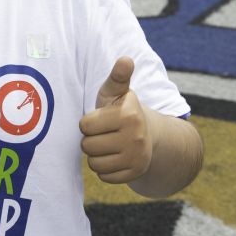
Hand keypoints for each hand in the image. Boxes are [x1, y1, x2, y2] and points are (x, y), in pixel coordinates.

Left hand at [80, 57, 152, 183]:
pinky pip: (104, 176)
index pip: (85, 125)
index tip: (101, 119)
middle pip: (87, 146)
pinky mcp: (135, 173)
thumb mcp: (118, 93)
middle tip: (105, 134)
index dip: (88, 122)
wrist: (150, 135)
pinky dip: (105, 169)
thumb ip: (118, 76)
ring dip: (96, 155)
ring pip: (94, 163)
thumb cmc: (122, 111)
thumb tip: (125, 59)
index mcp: (128, 114)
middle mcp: (135, 137)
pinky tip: (114, 157)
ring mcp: (137, 157)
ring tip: (109, 145)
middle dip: (91, 140)